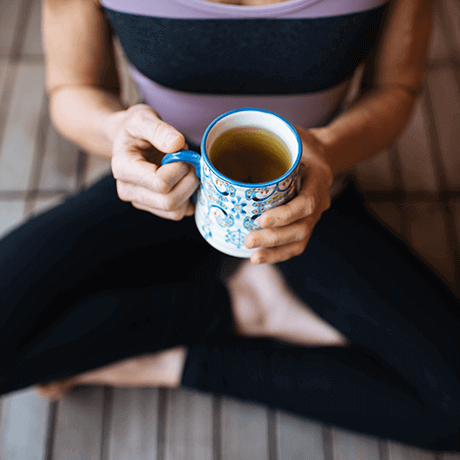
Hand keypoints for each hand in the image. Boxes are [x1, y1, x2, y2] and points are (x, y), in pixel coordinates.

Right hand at [109, 104, 199, 220]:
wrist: (129, 139)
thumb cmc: (136, 129)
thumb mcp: (143, 118)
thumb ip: (158, 129)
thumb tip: (177, 144)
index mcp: (123, 168)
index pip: (160, 183)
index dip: (179, 168)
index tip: (181, 152)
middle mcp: (128, 191)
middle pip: (169, 202)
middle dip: (188, 181)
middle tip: (189, 162)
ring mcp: (142, 202)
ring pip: (176, 212)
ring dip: (189, 190)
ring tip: (185, 169)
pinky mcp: (155, 209)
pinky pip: (179, 213)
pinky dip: (189, 198)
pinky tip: (184, 179)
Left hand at [244, 125, 333, 263]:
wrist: (321, 155)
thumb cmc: (302, 144)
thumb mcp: (291, 131)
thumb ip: (272, 132)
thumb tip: (237, 128)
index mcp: (319, 178)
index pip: (307, 203)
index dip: (286, 215)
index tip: (261, 219)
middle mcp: (320, 201)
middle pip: (302, 228)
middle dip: (274, 238)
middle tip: (248, 239)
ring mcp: (313, 216)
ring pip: (299, 241)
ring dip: (275, 251)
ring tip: (252, 255)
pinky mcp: (304, 224)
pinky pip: (295, 245)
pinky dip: (278, 254)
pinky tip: (259, 257)